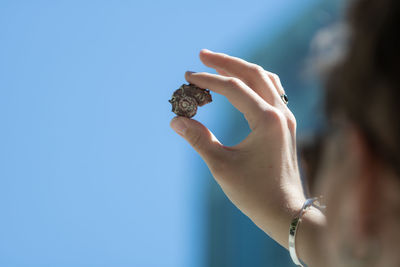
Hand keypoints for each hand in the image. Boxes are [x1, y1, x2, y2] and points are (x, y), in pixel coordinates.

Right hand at [170, 49, 305, 247]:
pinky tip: (243, 83)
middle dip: (226, 62)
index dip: (208, 80)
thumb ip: (198, 139)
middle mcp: (280, 113)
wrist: (286, 213)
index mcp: (267, 120)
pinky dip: (255, 81)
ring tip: (219, 63)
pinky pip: (272, 91)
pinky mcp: (285, 125)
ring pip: (266, 79)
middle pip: (253, 73)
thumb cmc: (255, 193)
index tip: (187, 76)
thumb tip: (176, 120)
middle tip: (202, 55)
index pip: (234, 88)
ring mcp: (286, 118)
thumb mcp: (221, 166)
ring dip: (242, 68)